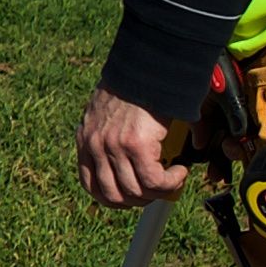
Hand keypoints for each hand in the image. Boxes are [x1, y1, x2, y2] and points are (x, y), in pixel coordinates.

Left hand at [78, 86, 188, 210]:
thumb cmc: (137, 86)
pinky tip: (180, 171)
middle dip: (139, 200)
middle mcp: (95, 145)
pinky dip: (171, 182)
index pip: (91, 185)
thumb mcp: (114, 112)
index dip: (114, 198)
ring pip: (136, 192)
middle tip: (158, 190)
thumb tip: (136, 159)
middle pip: (114, 196)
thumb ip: (118, 137)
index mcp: (85, 138)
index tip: (133, 197)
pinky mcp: (135, 146)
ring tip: (173, 178)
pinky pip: (154, 182)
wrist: (147, 66)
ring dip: (160, 192)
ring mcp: (113, 147)